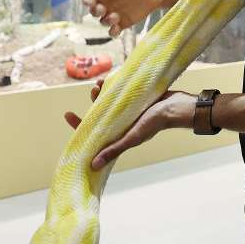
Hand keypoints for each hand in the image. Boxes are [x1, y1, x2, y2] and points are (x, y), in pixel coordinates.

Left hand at [64, 82, 197, 169]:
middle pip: (100, 113)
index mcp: (118, 134)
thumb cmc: (155, 123)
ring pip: (109, 101)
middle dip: (93, 102)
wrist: (177, 106)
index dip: (79, 124)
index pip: (93, 131)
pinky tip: (111, 78)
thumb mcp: (132, 137)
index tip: (67, 114)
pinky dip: (114, 86)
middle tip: (92, 90)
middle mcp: (121, 123)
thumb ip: (113, 150)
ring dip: (102, 92)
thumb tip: (92, 165)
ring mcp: (128, 111)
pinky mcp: (135, 99)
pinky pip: (120, 92)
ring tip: (101, 82)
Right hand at [83, 0, 167, 35]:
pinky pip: (113, 31)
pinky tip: (116, 29)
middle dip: (95, 11)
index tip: (89, 2)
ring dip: (106, 21)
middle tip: (102, 9)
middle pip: (93, 11)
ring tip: (115, 17)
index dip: (87, 0)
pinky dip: (113, 32)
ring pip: (103, 22)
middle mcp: (104, 4)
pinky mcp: (121, 24)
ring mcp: (112, 15)